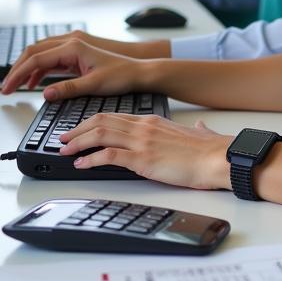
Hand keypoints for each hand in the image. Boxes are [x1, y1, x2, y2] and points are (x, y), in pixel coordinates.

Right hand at [0, 33, 145, 95]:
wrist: (138, 71)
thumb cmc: (121, 75)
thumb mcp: (93, 85)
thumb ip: (68, 89)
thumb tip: (45, 93)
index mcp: (73, 47)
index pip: (36, 58)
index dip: (18, 74)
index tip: (7, 87)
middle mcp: (71, 42)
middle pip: (33, 52)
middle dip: (17, 69)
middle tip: (5, 87)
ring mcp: (72, 46)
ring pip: (40, 53)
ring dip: (26, 68)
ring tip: (15, 86)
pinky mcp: (75, 54)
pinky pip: (50, 59)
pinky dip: (39, 70)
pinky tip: (34, 83)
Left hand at [59, 114, 229, 190]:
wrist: (218, 158)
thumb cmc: (210, 150)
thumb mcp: (199, 134)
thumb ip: (195, 129)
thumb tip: (200, 129)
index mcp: (152, 121)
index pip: (114, 116)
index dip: (92, 122)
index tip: (80, 129)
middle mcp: (143, 127)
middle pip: (101, 121)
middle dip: (78, 129)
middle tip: (64, 137)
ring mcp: (142, 142)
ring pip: (100, 134)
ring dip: (78, 142)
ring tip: (65, 149)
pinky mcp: (143, 160)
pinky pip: (108, 156)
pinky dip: (90, 159)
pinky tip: (81, 164)